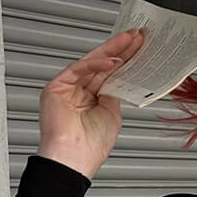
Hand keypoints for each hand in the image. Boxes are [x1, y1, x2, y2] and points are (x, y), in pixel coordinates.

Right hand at [38, 28, 145, 180]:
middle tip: (136, 36)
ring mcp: (67, 89)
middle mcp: (79, 93)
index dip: (124, 60)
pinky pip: (78, 69)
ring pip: (91, 63)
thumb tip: (121, 75)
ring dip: (111, 51)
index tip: (139, 48)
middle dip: (120, 50)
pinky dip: (96, 64)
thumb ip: (114, 93)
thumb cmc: (91, 146)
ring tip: (129, 41)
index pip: (109, 75)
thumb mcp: (112, 113)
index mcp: (92, 101)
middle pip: (101, 65)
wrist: (74, 159)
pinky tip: (112, 61)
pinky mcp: (56, 87)